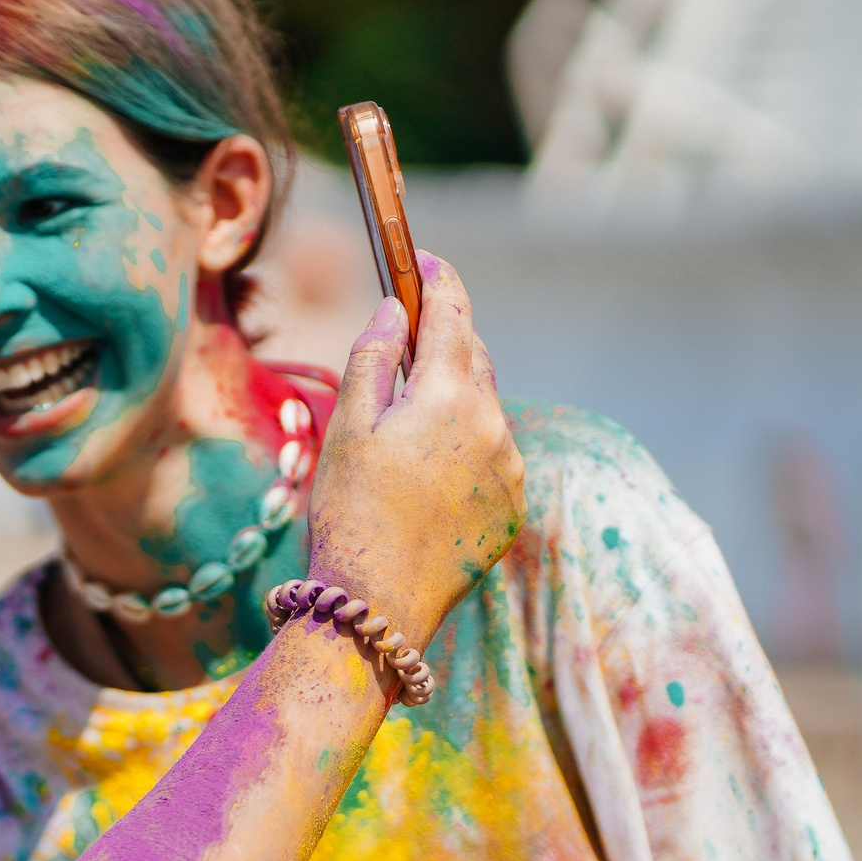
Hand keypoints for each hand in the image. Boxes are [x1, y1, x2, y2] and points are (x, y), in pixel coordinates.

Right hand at [306, 251, 524, 646]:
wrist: (378, 601)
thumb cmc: (350, 510)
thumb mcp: (349, 425)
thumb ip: (374, 356)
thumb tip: (393, 309)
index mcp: (449, 394)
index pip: (452, 312)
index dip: (437, 279)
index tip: (424, 259)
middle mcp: (493, 423)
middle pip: (473, 357)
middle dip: (446, 337)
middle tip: (410, 330)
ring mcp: (509, 467)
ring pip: (484, 408)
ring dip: (455, 396)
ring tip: (409, 415)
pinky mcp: (512, 504)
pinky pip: (493, 454)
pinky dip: (467, 443)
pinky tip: (429, 468)